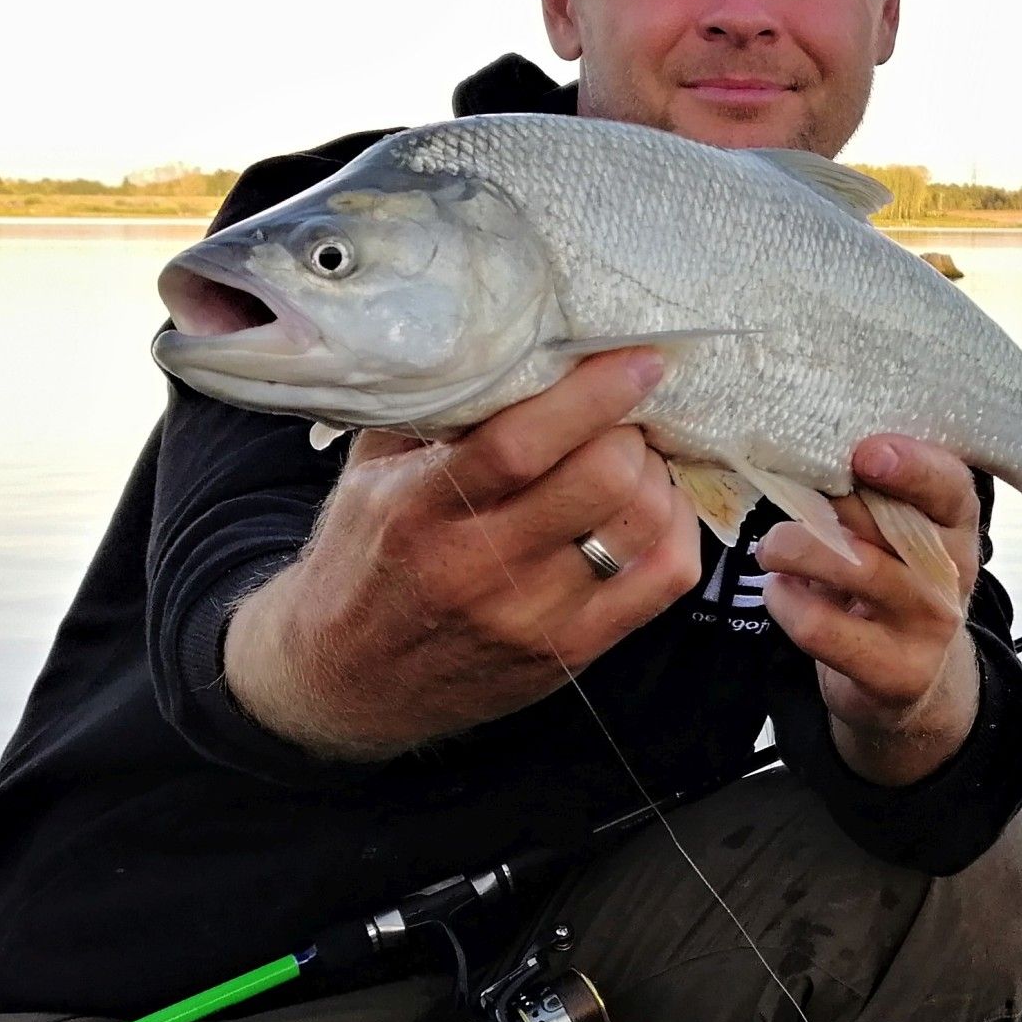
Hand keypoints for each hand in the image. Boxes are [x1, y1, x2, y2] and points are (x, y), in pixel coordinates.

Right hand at [224, 349, 702, 758]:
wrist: (345, 682)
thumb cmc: (363, 559)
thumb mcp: (372, 474)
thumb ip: (435, 411)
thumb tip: (513, 339)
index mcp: (419, 509)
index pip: (520, 446)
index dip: (592, 395)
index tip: (636, 359)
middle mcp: (476, 568)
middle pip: (601, 482)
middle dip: (629, 431)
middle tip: (621, 416)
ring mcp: (530, 618)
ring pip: (643, 526)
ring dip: (656, 475)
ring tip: (635, 458)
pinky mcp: (569, 653)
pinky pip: (664, 580)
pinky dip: (676, 529)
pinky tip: (655, 508)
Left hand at [756, 435, 983, 785]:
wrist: (905, 677)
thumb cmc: (884, 580)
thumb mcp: (886, 531)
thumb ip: (864, 493)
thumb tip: (802, 449)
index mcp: (955, 522)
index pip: (950, 485)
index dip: (912, 465)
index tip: (865, 452)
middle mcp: (951, 571)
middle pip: (892, 524)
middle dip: (828, 504)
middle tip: (784, 495)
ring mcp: (929, 625)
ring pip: (856, 571)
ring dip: (795, 549)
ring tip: (772, 547)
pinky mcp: (898, 671)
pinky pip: (824, 627)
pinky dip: (787, 603)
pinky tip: (781, 592)